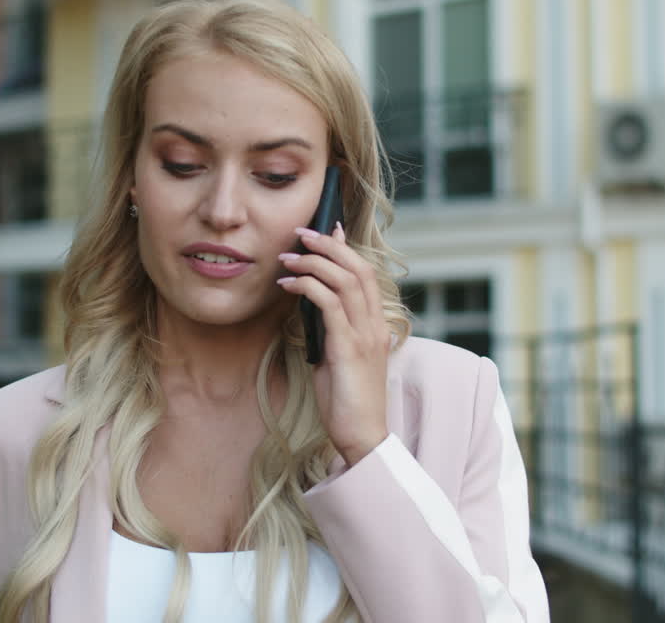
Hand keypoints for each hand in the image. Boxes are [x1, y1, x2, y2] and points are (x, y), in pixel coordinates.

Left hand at [277, 222, 388, 465]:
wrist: (362, 435)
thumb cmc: (346, 400)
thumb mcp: (337, 357)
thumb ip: (331, 330)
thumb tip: (310, 304)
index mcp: (376, 326)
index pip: (366, 274)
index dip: (347, 248)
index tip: (328, 229)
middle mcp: (375, 325)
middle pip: (357, 268)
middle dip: (328, 245)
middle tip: (301, 233)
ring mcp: (365, 336)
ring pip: (345, 280)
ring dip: (314, 262)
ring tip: (288, 256)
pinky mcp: (348, 349)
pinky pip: (329, 305)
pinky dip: (308, 286)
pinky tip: (288, 284)